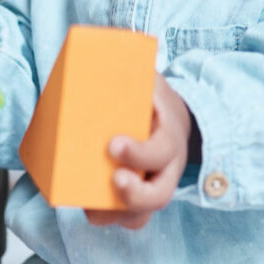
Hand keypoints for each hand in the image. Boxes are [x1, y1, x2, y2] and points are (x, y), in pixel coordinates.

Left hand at [84, 74, 192, 230]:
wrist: (173, 116)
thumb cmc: (151, 96)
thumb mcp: (146, 76)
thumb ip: (126, 64)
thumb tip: (92, 45)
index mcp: (169, 134)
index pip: (162, 149)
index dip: (140, 153)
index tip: (113, 145)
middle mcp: (169, 166)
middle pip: (160, 193)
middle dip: (133, 194)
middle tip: (110, 181)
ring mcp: (158, 183)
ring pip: (146, 211)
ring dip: (118, 214)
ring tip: (91, 211)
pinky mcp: (144, 194)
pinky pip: (134, 216)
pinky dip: (113, 218)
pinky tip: (91, 211)